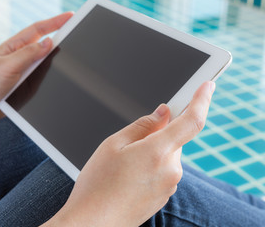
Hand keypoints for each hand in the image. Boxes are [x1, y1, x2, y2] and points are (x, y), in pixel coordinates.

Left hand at [0, 12, 72, 126]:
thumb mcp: (7, 66)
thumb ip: (28, 54)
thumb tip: (48, 43)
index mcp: (13, 47)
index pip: (38, 30)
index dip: (55, 22)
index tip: (70, 16)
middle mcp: (20, 57)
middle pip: (45, 45)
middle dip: (60, 39)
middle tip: (76, 34)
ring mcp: (25, 72)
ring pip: (46, 63)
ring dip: (56, 60)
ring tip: (69, 56)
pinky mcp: (27, 86)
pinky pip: (44, 79)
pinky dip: (51, 77)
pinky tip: (57, 77)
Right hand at [43, 81, 214, 226]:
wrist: (93, 222)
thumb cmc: (97, 185)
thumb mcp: (113, 145)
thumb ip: (142, 126)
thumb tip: (162, 114)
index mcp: (157, 153)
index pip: (191, 121)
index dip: (201, 100)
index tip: (206, 86)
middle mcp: (170, 171)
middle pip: (175, 139)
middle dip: (159, 132)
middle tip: (133, 140)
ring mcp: (169, 186)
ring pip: (168, 155)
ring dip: (153, 150)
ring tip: (124, 164)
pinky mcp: (163, 196)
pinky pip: (164, 171)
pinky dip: (151, 165)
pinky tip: (129, 176)